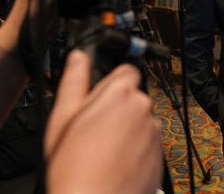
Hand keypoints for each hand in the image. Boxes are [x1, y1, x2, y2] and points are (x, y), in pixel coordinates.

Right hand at [45, 51, 161, 193]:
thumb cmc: (75, 167)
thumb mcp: (62, 118)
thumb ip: (74, 81)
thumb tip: (78, 58)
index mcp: (121, 93)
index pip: (127, 69)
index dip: (110, 81)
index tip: (99, 94)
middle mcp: (144, 108)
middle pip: (132, 97)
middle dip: (115, 107)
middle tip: (92, 127)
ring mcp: (154, 132)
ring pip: (139, 121)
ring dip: (126, 129)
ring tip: (101, 149)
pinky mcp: (160, 154)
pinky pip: (147, 143)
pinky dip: (134, 148)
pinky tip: (114, 161)